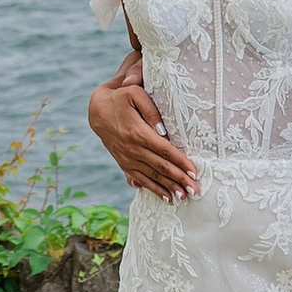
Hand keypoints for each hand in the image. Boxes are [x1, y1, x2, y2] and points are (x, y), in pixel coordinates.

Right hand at [88, 51, 197, 201]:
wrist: (96, 109)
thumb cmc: (120, 97)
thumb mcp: (135, 93)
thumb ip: (151, 110)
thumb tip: (164, 130)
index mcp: (138, 132)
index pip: (164, 150)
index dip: (180, 162)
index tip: (194, 172)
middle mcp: (132, 149)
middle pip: (161, 167)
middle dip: (179, 180)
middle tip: (195, 191)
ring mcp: (127, 158)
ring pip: (151, 176)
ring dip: (168, 188)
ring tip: (184, 198)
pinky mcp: (123, 163)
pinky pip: (140, 179)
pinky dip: (153, 189)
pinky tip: (165, 197)